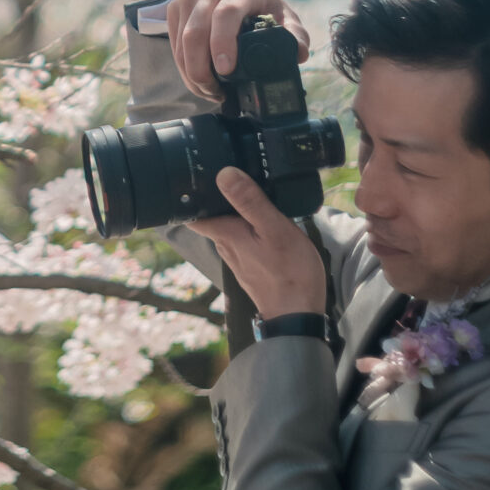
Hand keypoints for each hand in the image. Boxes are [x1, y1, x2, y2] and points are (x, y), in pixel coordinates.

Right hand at [162, 0, 309, 102]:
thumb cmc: (257, 2)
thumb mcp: (280, 12)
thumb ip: (294, 33)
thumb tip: (300, 54)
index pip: (226, 14)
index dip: (223, 43)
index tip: (226, 70)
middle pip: (195, 33)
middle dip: (201, 70)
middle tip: (217, 93)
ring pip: (181, 43)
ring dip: (192, 74)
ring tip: (210, 92)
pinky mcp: (174, 8)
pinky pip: (173, 44)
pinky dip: (183, 68)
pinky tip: (199, 81)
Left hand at [191, 168, 326, 321]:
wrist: (298, 316)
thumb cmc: (289, 272)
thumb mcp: (274, 228)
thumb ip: (249, 201)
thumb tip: (223, 173)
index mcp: (224, 233)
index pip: (192, 211)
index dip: (190, 192)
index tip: (194, 172)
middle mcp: (225, 246)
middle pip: (211, 216)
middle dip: (216, 198)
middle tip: (228, 173)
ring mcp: (238, 258)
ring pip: (227, 228)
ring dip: (233, 211)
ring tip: (247, 190)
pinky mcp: (251, 265)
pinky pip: (242, 239)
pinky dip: (246, 226)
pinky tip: (260, 219)